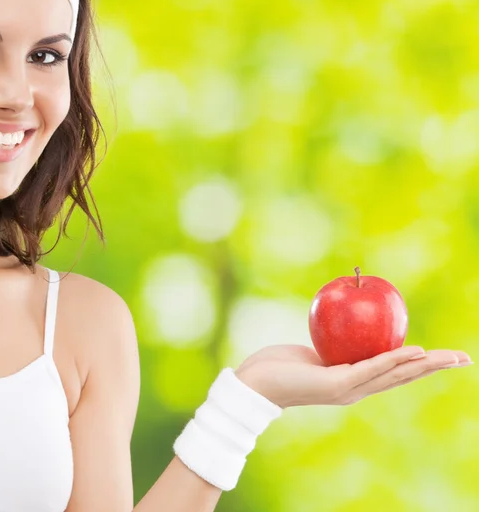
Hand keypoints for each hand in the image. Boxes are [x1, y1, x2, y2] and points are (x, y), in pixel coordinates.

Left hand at [234, 345, 471, 408]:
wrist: (256, 382)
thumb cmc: (281, 365)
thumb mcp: (312, 351)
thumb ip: (331, 345)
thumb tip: (342, 324)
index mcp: (353, 381)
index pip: (392, 372)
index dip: (418, 365)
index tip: (440, 355)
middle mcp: (356, 388)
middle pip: (403, 376)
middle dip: (434, 368)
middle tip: (464, 358)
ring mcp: (348, 390)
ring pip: (394, 375)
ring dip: (423, 365)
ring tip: (449, 357)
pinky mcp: (337, 386)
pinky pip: (371, 368)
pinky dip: (394, 360)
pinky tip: (414, 352)